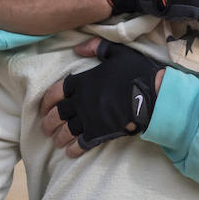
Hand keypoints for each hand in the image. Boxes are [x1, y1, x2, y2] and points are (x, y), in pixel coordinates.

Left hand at [40, 39, 166, 156]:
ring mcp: (90, 119)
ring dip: (59, 136)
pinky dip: (74, 149)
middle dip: (49, 122)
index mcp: (83, 82)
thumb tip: (77, 47)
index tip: (44, 107)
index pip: (56, 92)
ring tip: (56, 141)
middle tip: (46, 128)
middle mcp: (82, 101)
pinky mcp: (101, 132)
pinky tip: (70, 152)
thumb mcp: (118, 52)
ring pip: (67, 130)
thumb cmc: (137, 72)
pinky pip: (83, 143)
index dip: (47, 100)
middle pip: (58, 114)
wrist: (154, 95)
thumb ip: (96, 47)